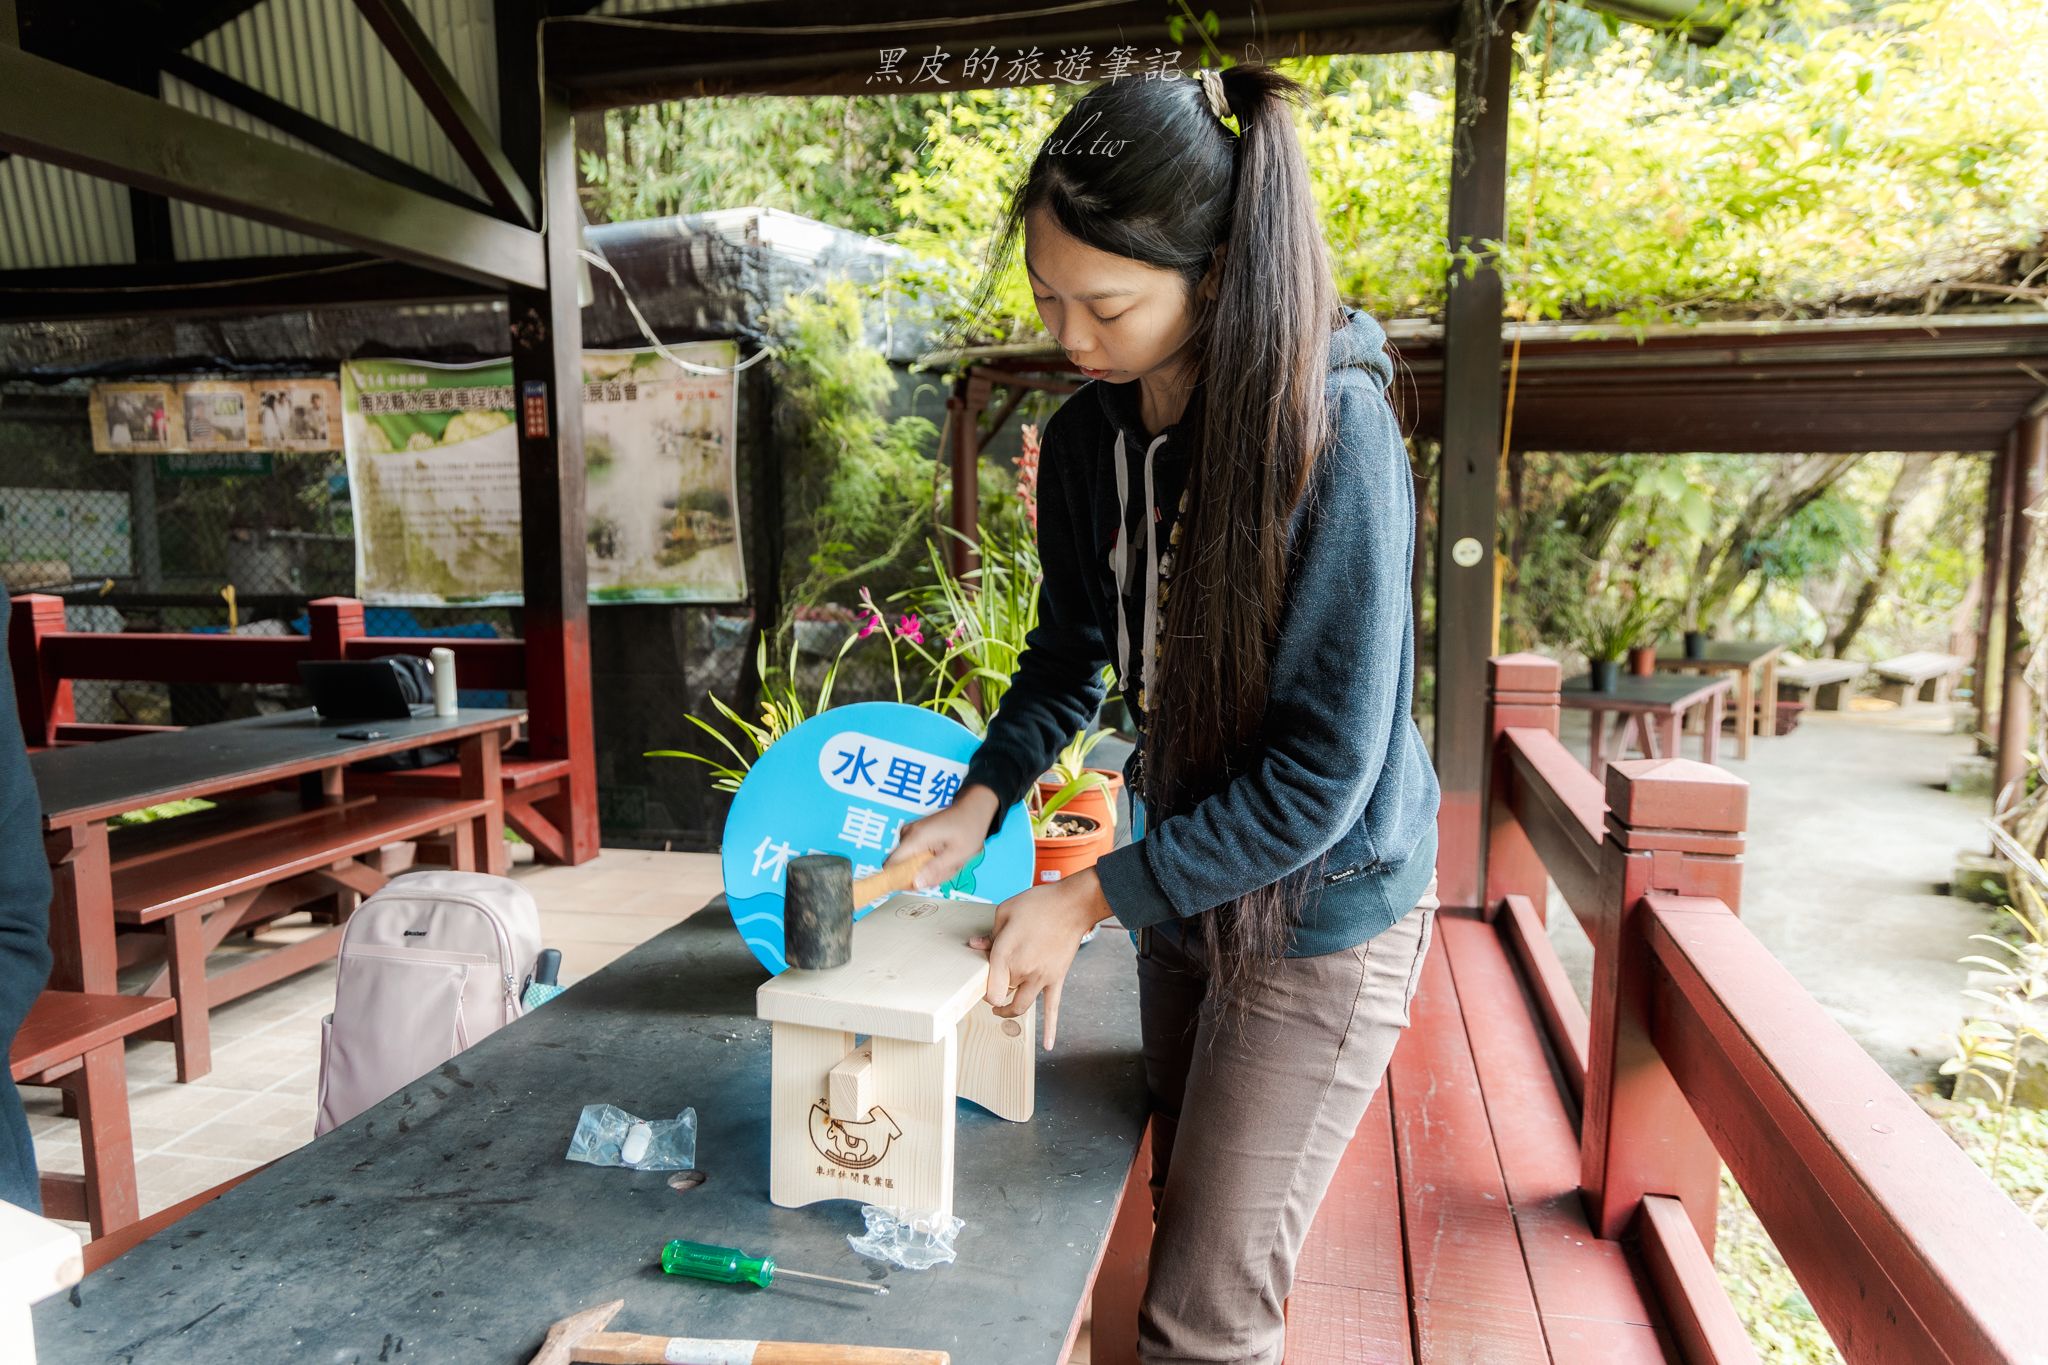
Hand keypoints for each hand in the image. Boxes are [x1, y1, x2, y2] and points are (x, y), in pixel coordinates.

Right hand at [881, 783, 1000, 891]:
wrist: (973, 809)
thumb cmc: (969, 827)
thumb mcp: (957, 854)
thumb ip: (936, 870)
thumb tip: (916, 884)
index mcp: (916, 837)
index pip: (890, 865)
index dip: (897, 880)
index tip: (917, 885)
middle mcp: (908, 834)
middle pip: (902, 867)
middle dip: (922, 874)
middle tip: (946, 868)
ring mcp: (910, 833)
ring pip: (910, 863)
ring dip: (929, 868)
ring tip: (949, 860)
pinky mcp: (914, 835)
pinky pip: (915, 856)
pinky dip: (930, 861)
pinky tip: (944, 855)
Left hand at [969, 868, 1112, 1050]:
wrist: (1073, 905)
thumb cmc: (1038, 904)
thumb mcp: (1005, 912)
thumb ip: (989, 934)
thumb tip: (975, 946)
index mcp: (1005, 955)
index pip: (989, 990)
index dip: (983, 991)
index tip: (982, 984)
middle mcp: (1022, 971)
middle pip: (1003, 994)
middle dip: (997, 990)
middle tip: (993, 984)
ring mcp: (1041, 978)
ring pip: (1022, 1006)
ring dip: (1010, 1010)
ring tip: (1002, 1009)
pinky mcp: (1056, 979)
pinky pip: (1053, 1009)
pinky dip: (1050, 1028)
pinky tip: (1047, 1044)